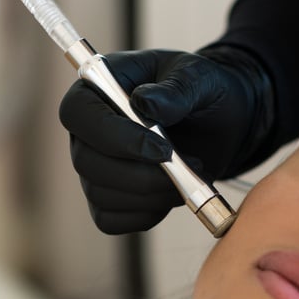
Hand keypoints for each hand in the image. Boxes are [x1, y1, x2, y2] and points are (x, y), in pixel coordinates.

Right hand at [59, 45, 273, 232]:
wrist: (219, 122)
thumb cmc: (201, 91)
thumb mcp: (198, 78)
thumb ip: (176, 89)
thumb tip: (147, 105)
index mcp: (96, 89)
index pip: (78, 114)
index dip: (115, 137)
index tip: (162, 150)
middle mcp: (87, 131)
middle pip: (86, 162)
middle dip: (140, 175)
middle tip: (186, 169)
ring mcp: (95, 167)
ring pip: (101, 195)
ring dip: (151, 196)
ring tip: (190, 178)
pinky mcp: (110, 198)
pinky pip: (111, 220)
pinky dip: (145, 215)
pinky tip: (173, 196)